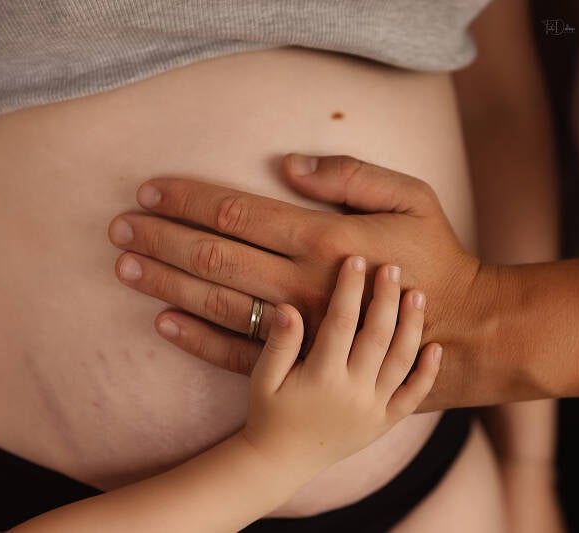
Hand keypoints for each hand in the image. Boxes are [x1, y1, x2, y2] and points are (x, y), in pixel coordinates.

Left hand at [108, 153, 488, 408]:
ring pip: (216, 301)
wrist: (459, 331)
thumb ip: (351, 175)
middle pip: (214, 256)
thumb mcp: (411, 197)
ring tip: (126, 268)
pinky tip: (162, 321)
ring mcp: (298, 327)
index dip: (189, 199)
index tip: (150, 190)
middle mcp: (302, 282)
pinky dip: (195, 337)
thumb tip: (289, 164)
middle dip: (162, 239)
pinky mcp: (299, 361)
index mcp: (325, 238)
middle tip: (119, 228)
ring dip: (166, 282)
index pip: (238, 212)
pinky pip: (236, 352)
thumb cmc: (434, 256)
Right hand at [240, 257, 441, 472]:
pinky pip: (413, 397)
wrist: (281, 461)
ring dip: (412, 325)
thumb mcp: (263, 378)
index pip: (341, 323)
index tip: (355, 260)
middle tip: (392, 267)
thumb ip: (279, 343)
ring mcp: (373, 409)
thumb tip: (288, 307)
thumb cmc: (268, 413)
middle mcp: (353, 392)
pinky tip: (435, 347)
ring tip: (417, 294)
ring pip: (401, 361)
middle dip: (386, 298)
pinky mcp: (384, 423)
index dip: (349, 289)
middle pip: (378, 336)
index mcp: (322, 377)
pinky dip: (428, 373)